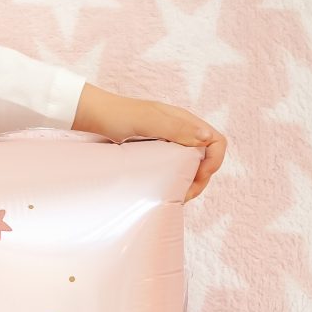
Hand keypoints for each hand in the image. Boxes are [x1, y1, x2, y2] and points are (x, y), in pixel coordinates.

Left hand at [73, 83, 226, 201]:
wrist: (94, 115)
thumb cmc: (118, 115)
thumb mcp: (147, 121)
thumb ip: (176, 128)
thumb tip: (206, 138)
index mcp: (185, 121)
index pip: (217, 142)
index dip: (214, 161)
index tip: (198, 177)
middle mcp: (182, 131)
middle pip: (207, 158)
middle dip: (201, 179)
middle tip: (183, 195)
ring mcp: (171, 142)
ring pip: (193, 166)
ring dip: (190, 182)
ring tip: (175, 196)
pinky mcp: (159, 151)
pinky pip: (177, 167)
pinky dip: (177, 180)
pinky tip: (166, 189)